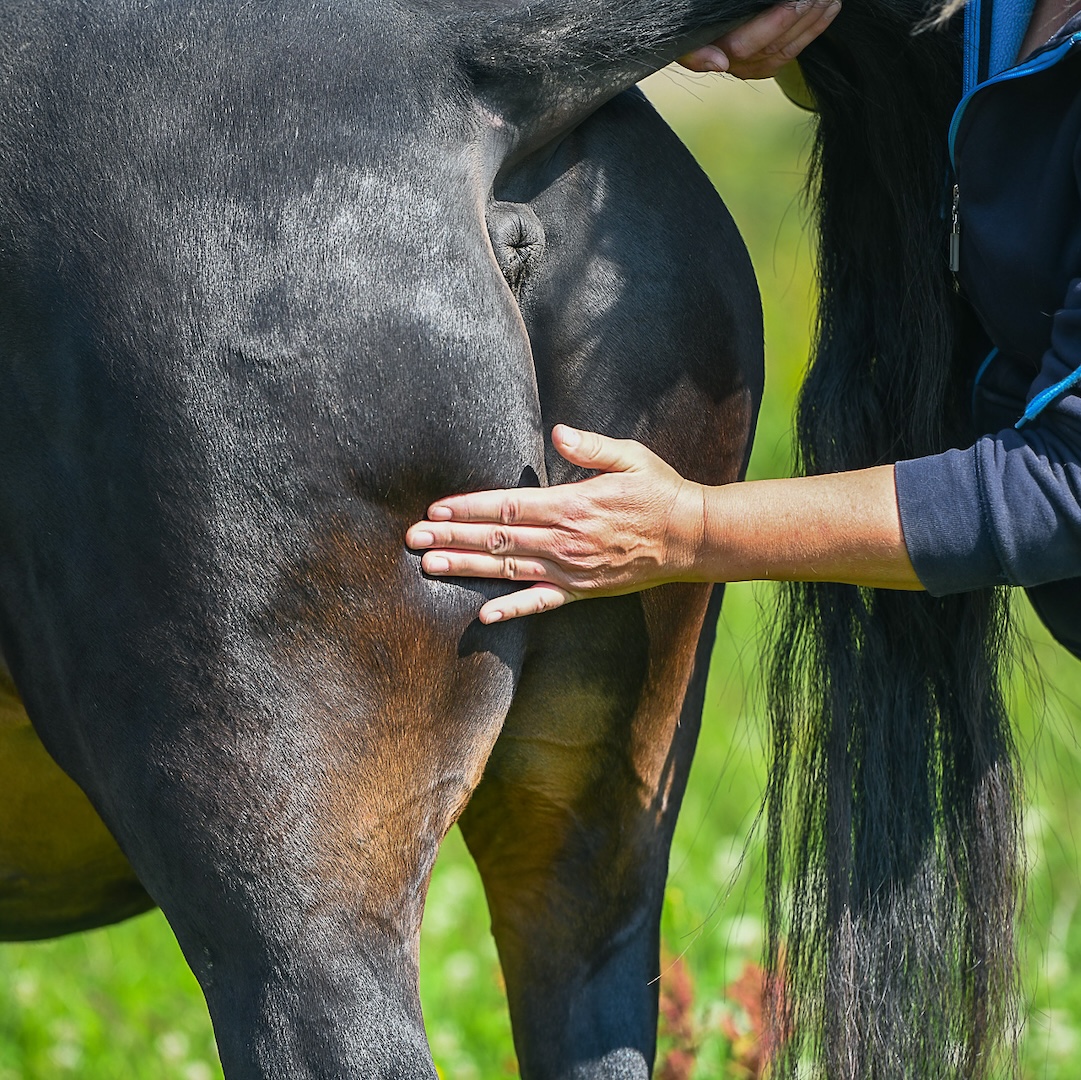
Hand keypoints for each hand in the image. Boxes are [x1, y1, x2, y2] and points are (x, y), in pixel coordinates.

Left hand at [405, 425, 705, 622]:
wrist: (692, 538)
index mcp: (573, 505)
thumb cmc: (659, 491)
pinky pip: (542, 603)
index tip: (436, 509)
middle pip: (498, 538)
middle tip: (414, 538)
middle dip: (452, 537)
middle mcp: (566, 540)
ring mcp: (572, 569)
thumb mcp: (630, 457)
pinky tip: (483, 614)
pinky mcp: (582, 590)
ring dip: (467, 567)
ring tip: (430, 565)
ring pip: (509, 568)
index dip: (469, 508)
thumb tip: (558, 433)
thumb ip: (590, 447)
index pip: (509, 506)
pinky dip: (513, 609)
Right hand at [679, 0, 840, 78]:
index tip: (794, 4)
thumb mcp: (689, 41)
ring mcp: (747, 66)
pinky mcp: (761, 64)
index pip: (744, 43)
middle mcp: (731, 65)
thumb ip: (696, 53)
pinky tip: (829, 11)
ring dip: (811, 22)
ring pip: (785, 49)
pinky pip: (791, 52)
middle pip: (771, 46)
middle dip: (798, 18)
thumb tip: (720, 64)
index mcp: (711, 53)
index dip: (772, 25)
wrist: (697, 33)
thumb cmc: (694, 30)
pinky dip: (813, 31)